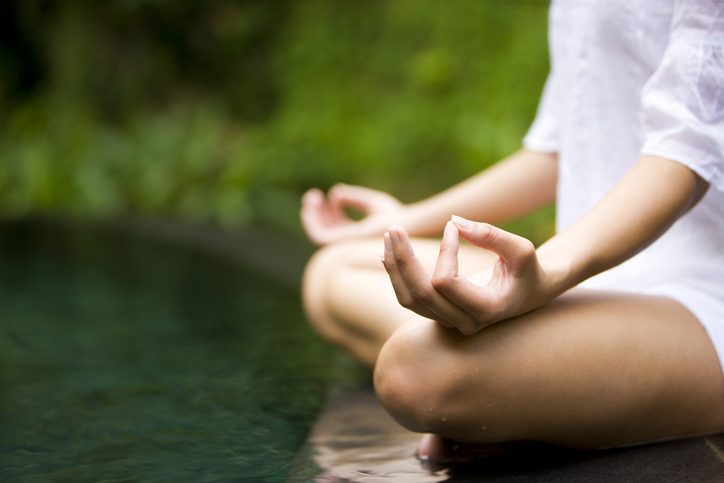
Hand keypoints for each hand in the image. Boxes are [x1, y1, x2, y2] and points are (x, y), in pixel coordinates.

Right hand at [301, 184, 405, 244]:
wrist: (400, 225)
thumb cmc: (393, 216)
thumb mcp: (372, 203)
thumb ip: (355, 198)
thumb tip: (336, 193)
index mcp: (357, 235)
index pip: (337, 226)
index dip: (331, 210)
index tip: (333, 195)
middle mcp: (348, 242)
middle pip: (325, 229)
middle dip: (315, 213)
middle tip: (313, 195)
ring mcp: (343, 245)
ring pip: (317, 233)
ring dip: (310, 215)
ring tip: (311, 197)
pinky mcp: (340, 243)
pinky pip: (318, 235)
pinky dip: (311, 220)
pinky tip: (313, 203)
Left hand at [381, 216, 550, 333]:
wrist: (530, 293)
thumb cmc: (528, 270)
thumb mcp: (521, 249)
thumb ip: (491, 235)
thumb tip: (454, 221)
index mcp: (487, 310)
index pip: (446, 282)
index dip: (445, 251)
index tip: (452, 226)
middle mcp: (465, 323)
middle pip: (420, 295)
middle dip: (403, 259)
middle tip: (394, 228)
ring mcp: (450, 323)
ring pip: (409, 300)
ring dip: (395, 267)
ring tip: (389, 237)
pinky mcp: (439, 316)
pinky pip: (410, 299)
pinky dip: (397, 275)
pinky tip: (391, 253)